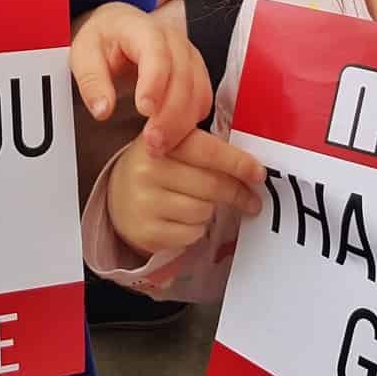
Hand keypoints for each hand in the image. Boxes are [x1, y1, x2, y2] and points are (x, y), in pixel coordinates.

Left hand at [71, 2, 212, 155]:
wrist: (118, 29)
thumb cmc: (103, 40)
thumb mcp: (84, 54)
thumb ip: (91, 81)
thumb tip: (103, 110)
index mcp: (142, 29)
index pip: (157, 54)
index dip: (154, 83)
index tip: (144, 111)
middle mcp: (173, 40)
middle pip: (183, 77)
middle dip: (170, 114)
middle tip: (153, 142)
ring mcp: (189, 56)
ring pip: (198, 90)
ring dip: (182, 123)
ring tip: (160, 147)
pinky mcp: (196, 73)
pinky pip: (203, 99)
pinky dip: (191, 121)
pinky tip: (173, 138)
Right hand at [107, 129, 266, 256]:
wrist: (118, 197)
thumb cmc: (160, 168)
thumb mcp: (175, 147)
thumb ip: (208, 149)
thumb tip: (253, 169)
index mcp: (160, 141)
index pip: (207, 150)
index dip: (237, 163)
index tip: (259, 174)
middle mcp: (148, 169)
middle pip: (211, 185)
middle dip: (238, 193)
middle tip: (252, 200)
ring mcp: (144, 202)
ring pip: (203, 211)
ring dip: (211, 210)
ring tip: (200, 204)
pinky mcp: (146, 231)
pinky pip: (192, 233)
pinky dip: (197, 229)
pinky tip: (184, 219)